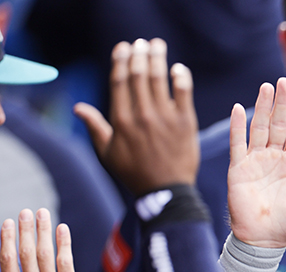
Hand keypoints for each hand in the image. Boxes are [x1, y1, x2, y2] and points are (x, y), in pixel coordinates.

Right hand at [0, 209, 82, 271]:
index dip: (8, 238)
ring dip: (44, 231)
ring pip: (46, 254)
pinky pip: (66, 263)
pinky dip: (63, 244)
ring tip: (43, 214)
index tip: (8, 222)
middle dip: (26, 228)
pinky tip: (62, 229)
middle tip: (27, 211)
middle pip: (27, 252)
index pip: (7, 259)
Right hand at [74, 38, 198, 194]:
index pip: (120, 82)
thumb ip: (95, 127)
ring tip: (157, 45)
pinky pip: (184, 93)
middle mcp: (142, 116)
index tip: (123, 48)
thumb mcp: (108, 153)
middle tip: (141, 43)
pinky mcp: (186, 123)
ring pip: (159, 80)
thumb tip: (78, 107)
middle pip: (139, 76)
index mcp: (121, 121)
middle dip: (139, 55)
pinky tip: (178, 68)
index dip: (120, 62)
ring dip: (158, 59)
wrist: (166, 192)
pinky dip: (181, 78)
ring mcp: (165, 119)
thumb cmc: (134, 174)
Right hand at [227, 77, 285, 247]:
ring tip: (266, 87)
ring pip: (259, 127)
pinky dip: (237, 126)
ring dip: (262, 107)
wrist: (264, 239)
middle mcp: (275, 157)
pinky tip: (238, 108)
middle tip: (283, 80)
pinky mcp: (239, 168)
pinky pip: (238, 143)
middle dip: (281, 102)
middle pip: (279, 123)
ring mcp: (256, 161)